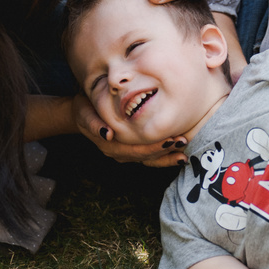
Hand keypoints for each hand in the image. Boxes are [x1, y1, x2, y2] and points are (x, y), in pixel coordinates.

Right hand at [72, 94, 186, 166]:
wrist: (84, 111)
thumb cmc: (86, 108)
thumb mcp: (85, 112)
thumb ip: (93, 123)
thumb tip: (108, 134)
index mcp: (110, 145)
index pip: (133, 150)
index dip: (152, 147)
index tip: (169, 140)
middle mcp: (119, 153)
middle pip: (144, 157)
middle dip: (164, 152)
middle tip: (182, 142)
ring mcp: (126, 153)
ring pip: (149, 160)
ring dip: (167, 158)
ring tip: (183, 153)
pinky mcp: (133, 150)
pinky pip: (150, 158)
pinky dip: (165, 157)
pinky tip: (179, 155)